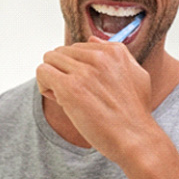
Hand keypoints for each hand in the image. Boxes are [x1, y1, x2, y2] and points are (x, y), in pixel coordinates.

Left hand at [36, 36, 153, 164]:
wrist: (135, 139)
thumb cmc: (134, 113)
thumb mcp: (136, 74)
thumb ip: (117, 53)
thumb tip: (92, 39)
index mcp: (113, 51)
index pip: (78, 47)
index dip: (76, 67)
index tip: (85, 85)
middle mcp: (98, 57)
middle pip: (61, 52)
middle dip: (62, 71)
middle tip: (74, 93)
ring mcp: (84, 71)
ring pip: (49, 59)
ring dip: (52, 78)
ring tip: (65, 97)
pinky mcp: (70, 88)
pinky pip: (42, 72)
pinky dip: (44, 86)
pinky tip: (58, 100)